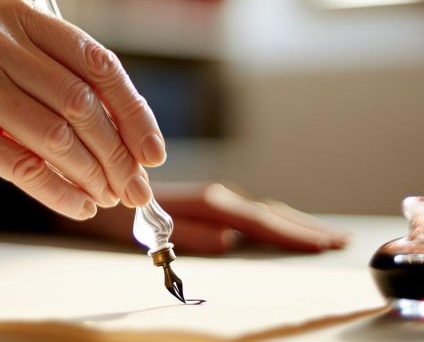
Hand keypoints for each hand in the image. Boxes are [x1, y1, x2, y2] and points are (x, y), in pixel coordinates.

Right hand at [0, 0, 165, 217]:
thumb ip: (65, 89)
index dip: (133, 110)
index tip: (154, 151)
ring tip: (110, 198)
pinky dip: (58, 191)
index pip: (97, 61)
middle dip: (117, 152)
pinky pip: (21, 164)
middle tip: (135, 188)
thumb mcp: (13, 71)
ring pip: (54, 135)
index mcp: (21, 15)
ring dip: (92, 174)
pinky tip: (79, 206)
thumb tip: (135, 143)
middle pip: (80, 101)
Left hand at [59, 181, 349, 254]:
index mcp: (205, 201)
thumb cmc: (107, 209)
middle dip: (304, 229)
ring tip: (323, 235)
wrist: (84, 178)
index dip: (293, 235)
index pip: (259, 221)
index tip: (325, 245)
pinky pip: (246, 210)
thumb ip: (188, 232)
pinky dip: (271, 220)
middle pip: (268, 214)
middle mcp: (212, 196)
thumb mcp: (142, 225)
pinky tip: (279, 226)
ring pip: (260, 210)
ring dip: (292, 223)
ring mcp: (209, 197)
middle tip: (339, 241)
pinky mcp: (202, 201)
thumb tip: (231, 241)